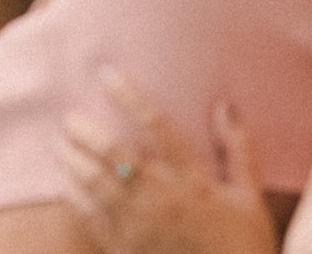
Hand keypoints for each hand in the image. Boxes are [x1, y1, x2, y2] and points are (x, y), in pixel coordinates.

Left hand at [60, 68, 277, 253]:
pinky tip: (65, 183)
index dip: (129, 95)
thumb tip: (226, 106)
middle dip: (85, 129)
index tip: (107, 74)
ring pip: (92, 181)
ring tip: (60, 144)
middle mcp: (162, 197)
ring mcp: (139, 223)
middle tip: (69, 117)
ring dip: (71, 159)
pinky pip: (88, 215)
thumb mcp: (251, 200)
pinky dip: (72, 194)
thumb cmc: (243, 248)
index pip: (156, 125)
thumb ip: (239, 151)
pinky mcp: (122, 246)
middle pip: (112, 151)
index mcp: (193, 180)